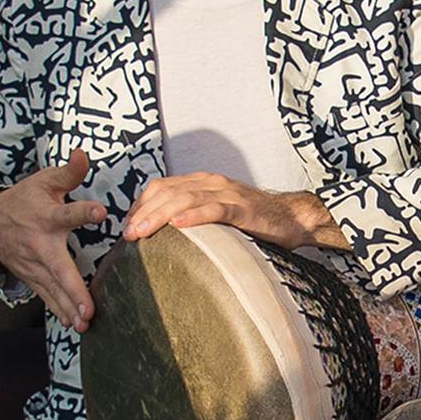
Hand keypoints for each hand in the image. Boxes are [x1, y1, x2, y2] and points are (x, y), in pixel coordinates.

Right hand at [0, 151, 110, 330]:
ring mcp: (34, 266)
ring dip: (68, 308)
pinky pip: (47, 297)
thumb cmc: (25, 200)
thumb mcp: (44, 181)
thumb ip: (69, 173)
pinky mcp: (32, 278)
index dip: (83, 212)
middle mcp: (40, 245)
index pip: (67, 213)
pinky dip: (60, 312)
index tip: (100, 212)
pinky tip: (75, 326)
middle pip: (59, 268)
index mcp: (47, 217)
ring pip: (53, 290)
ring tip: (85, 323)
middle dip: (73, 289)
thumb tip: (83, 154)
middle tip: (89, 308)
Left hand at [122, 173, 342, 251]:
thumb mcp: (218, 214)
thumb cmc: (254, 221)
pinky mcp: (244, 209)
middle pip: (168, 191)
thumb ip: (194, 216)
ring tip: (143, 232)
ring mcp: (228, 194)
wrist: (293, 217)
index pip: (161, 187)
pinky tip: (179, 225)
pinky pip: (215, 209)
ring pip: (185, 198)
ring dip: (159, 215)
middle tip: (128, 235)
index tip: (127, 227)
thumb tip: (163, 237)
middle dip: (144, 213)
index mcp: (203, 182)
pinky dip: (195, 216)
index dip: (141, 205)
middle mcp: (212, 183)